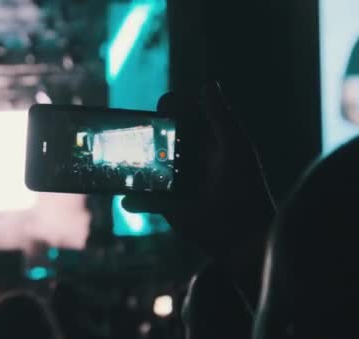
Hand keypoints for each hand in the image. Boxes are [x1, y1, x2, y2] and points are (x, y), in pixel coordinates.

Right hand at [122, 82, 274, 252]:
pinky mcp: (167, 207)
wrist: (244, 235)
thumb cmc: (246, 187)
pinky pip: (143, 199)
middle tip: (127, 131)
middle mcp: (187, 160)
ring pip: (146, 169)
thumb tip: (207, 84)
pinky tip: (124, 197)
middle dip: (142, 134)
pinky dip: (132, 198)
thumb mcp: (236, 146)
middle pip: (158, 140)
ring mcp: (175, 184)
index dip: (170, 109)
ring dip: (131, 165)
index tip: (161, 108)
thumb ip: (221, 116)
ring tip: (113, 159)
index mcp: (205, 142)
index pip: (181, 117)